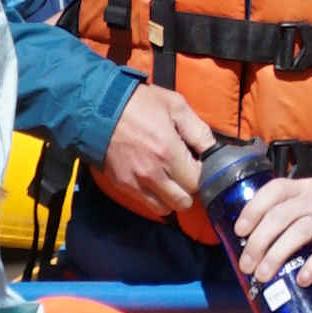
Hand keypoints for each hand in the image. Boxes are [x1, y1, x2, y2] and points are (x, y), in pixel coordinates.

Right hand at [96, 85, 223, 225]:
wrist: (98, 108)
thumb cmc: (139, 103)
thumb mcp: (175, 105)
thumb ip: (198, 130)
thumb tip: (214, 150)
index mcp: (168, 152)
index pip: (197, 182)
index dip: (201, 172)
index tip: (196, 161)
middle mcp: (153, 173)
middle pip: (183, 201)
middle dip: (189, 189)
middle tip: (185, 171)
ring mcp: (136, 183)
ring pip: (166, 209)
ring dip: (172, 197)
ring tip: (171, 178)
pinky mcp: (123, 186)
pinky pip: (147, 204)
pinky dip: (155, 198)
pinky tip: (155, 180)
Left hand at [212, 169, 311, 289]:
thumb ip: (292, 212)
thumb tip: (258, 242)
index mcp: (304, 187)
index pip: (274, 189)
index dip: (253, 208)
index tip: (239, 231)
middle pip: (280, 215)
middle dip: (258, 241)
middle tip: (246, 265)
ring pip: (299, 231)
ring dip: (277, 255)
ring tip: (264, 276)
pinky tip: (301, 279)